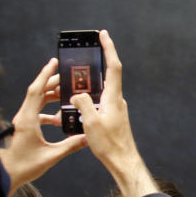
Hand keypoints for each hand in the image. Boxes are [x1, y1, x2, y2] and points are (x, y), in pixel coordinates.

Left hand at [0, 58, 86, 190]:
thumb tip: (87, 138)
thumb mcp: (51, 156)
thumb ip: (70, 145)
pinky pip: (37, 111)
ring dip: (51, 95)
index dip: (45, 75)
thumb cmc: (24, 166)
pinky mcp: (24, 125)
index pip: (36, 91)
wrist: (7, 174)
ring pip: (37, 100)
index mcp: (28, 119)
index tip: (54, 62)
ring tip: (66, 94)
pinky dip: (48, 110)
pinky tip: (59, 118)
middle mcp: (24, 116)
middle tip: (68, 78)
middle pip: (38, 92)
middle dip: (53, 83)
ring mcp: (23, 120)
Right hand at [71, 30, 157, 196]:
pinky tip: (78, 105)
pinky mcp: (112, 116)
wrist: (122, 161)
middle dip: (96, 62)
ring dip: (89, 85)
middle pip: (107, 74)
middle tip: (85, 52)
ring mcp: (116, 108)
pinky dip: (89, 99)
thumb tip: (78, 94)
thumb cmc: (109, 145)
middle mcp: (117, 100)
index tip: (103, 35)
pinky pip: (99, 102)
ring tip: (73, 84)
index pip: (113, 66)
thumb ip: (83, 103)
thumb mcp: (91, 123)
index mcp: (113, 98)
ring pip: (101, 90)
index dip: (109, 49)